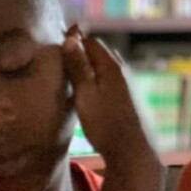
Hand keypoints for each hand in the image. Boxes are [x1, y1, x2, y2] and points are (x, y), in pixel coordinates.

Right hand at [62, 27, 155, 166]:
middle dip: (81, 55)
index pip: (91, 41)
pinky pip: (110, 81)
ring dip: (89, 69)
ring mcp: (129, 85)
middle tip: (61, 67)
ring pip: (105, 68)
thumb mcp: (85, 94)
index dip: (73, 44)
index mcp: (111, 66)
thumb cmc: (105, 124)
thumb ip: (78, 66)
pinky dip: (97, 82)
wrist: (133, 153)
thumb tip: (70, 38)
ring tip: (72, 81)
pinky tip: (89, 96)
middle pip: (99, 53)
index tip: (56, 54)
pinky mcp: (130, 99)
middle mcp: (124, 71)